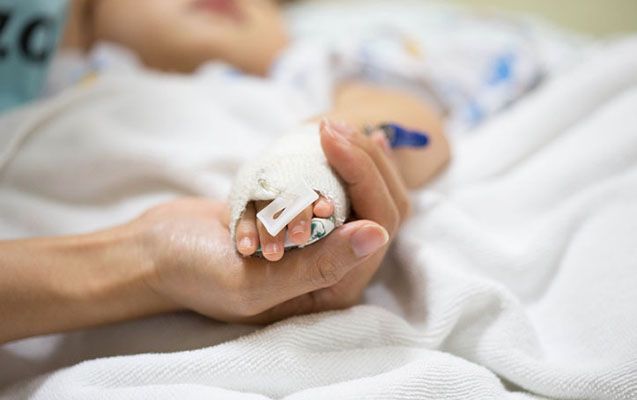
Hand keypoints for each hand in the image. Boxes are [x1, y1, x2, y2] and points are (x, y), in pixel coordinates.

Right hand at [135, 120, 407, 323]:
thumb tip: (378, 235)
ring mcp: (320, 242)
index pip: (376, 230)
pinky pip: (336, 188)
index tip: (331, 138)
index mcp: (330, 292)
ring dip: (357, 157)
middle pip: (378, 209)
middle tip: (333, 127)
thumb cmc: (195, 273)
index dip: (365, 178)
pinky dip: (341, 161)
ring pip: (362, 195)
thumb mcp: (254, 282)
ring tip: (339, 125)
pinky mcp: (303, 219)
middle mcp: (334, 269)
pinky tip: (341, 136)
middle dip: (365, 162)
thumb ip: (319, 266)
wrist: (154, 252)